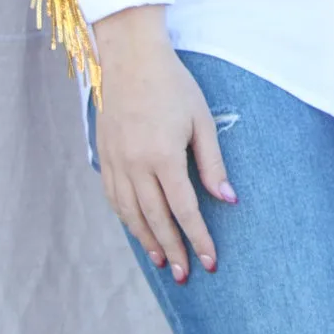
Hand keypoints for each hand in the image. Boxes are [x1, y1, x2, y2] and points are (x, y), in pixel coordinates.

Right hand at [93, 6, 235, 282]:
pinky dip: (128, 219)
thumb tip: (228, 200)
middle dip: (173, 250)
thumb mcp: (202, 119)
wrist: (131, 58)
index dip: (199, 238)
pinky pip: (115, 199)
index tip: (210, 262)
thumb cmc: (174, 85)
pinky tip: (139, 230)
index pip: (185, 210)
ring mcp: (116, 162)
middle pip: (156, 220)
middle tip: (184, 275)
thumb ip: (213, 163)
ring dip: (148, 241)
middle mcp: (136, 165)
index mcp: (164, 156)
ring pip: (132, 214)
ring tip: (162, 262)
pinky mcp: (104, 156)